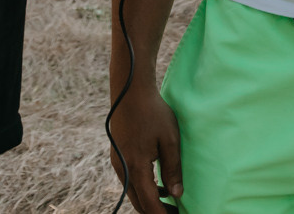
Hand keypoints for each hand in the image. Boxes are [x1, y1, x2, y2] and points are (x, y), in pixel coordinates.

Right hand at [108, 79, 182, 213]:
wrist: (129, 92)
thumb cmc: (153, 112)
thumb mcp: (169, 139)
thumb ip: (172, 168)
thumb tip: (176, 194)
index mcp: (136, 167)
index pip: (149, 202)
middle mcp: (123, 169)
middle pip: (139, 202)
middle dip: (155, 211)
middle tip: (175, 213)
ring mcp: (117, 163)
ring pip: (133, 193)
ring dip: (149, 201)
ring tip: (169, 203)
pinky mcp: (117, 157)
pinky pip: (129, 181)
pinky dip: (143, 189)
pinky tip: (158, 186)